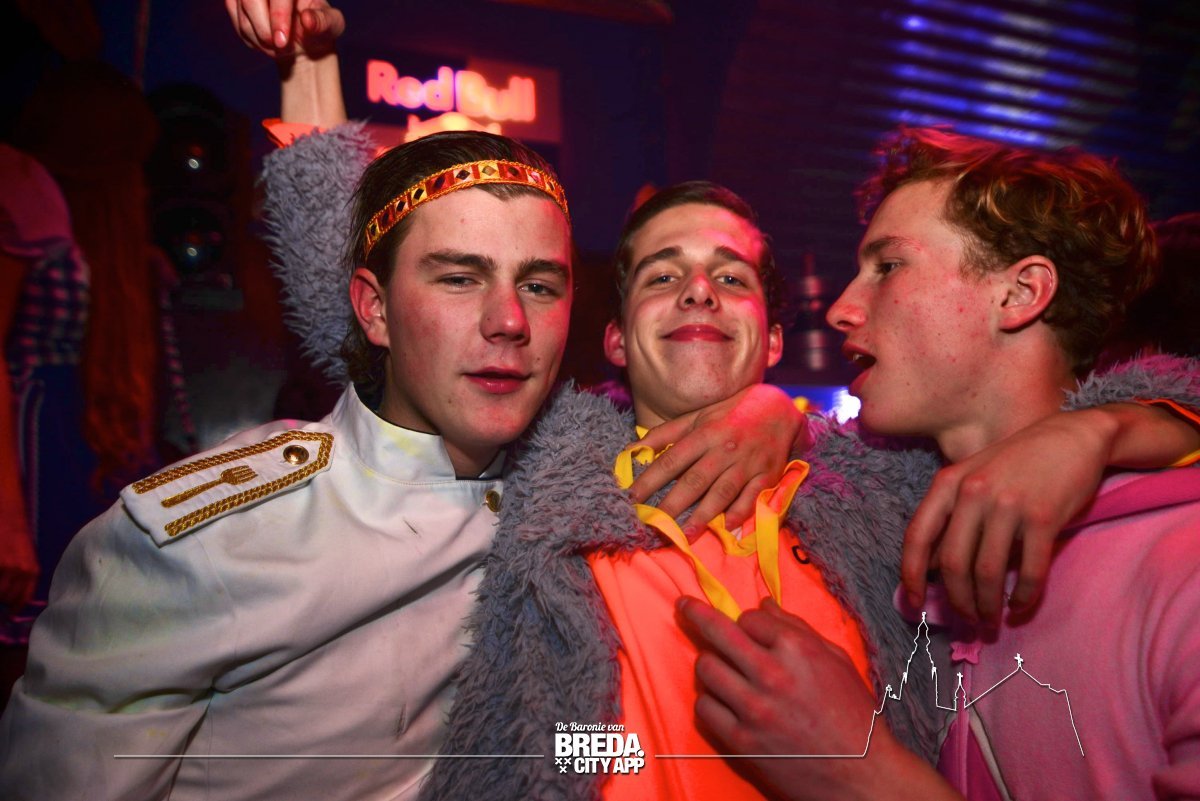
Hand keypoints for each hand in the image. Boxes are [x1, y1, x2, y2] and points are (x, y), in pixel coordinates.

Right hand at [0, 522, 37, 611]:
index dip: (15, 608)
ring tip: (2, 580)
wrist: (8, 517)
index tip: (10, 613)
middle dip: (2, 599)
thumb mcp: (27, 558)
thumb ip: (25, 577)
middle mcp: (20, 571)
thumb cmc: (17, 538)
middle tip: (2, 595)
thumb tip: (17, 599)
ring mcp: (4, 567)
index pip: (24, 598)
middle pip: (7, 598)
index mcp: (32, 570)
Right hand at [225, 0, 343, 59]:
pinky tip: (266, 39)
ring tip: (278, 46)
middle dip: (262, 27)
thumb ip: (323, 22)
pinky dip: (248, 33)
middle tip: (278, 47)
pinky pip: (234, 13)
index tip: (282, 41)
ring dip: (257, 35)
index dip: (278, 15)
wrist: (304, 37)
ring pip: (241, 7)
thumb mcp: (332, 25)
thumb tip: (307, 19)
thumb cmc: (321, 27)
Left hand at [628, 384, 809, 534]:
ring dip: (702, 516)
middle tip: (652, 524)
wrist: (779, 409)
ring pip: (721, 493)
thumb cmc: (731, 414)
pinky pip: (751, 498)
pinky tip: (726, 529)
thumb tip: (634, 448)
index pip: (671, 460)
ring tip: (684, 536)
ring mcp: (747, 464)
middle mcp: (724, 449)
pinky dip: (740, 514)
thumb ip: (665, 433)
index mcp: (704, 433)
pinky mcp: (767, 476)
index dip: (649, 480)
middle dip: (671, 504)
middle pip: (694, 481)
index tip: (631, 498)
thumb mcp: (697, 417)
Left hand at [678, 598, 951, 799]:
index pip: (749, 618)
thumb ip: (798, 629)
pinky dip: (710, 701)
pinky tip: (723, 702)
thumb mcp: (836, 660)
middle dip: (695, 613)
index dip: (748, 622)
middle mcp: (772, 674)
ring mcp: (753, 709)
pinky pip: (704, 708)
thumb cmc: (854, 715)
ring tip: (721, 669)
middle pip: (717, 633)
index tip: (748, 628)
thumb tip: (764, 606)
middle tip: (684, 605)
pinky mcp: (741, 740)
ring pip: (706, 669)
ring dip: (710, 664)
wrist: (862, 775)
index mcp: (798, 649)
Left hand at [902, 408, 1116, 624]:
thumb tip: (930, 568)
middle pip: (953, 564)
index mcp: (949, 482)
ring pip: (987, 573)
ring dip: (987, 606)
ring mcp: (1007, 504)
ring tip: (991, 621)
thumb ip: (952, 515)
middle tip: (968, 621)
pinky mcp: (1043, 517)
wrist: (1073, 436)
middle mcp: (973, 492)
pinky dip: (1022, 596)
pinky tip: (1020, 606)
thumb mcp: (973, 477)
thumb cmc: (1019, 461)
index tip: (913, 603)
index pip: (918, 535)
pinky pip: (1028, 570)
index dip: (911, 574)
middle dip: (957, 601)